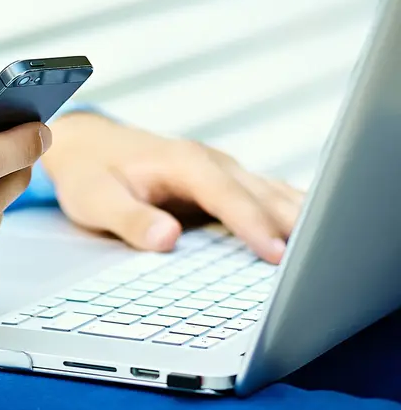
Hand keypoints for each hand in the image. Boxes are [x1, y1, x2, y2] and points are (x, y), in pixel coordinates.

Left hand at [42, 112, 303, 263]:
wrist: (86, 148)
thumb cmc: (90, 174)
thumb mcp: (96, 201)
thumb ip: (130, 219)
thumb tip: (167, 238)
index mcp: (182, 162)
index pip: (226, 194)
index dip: (252, 224)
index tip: (273, 253)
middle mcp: (209, 163)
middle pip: (261, 192)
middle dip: (291, 223)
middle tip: (315, 261)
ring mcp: (222, 172)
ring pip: (271, 193)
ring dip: (299, 218)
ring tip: (323, 250)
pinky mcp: (224, 186)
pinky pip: (264, 198)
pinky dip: (288, 215)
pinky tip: (308, 235)